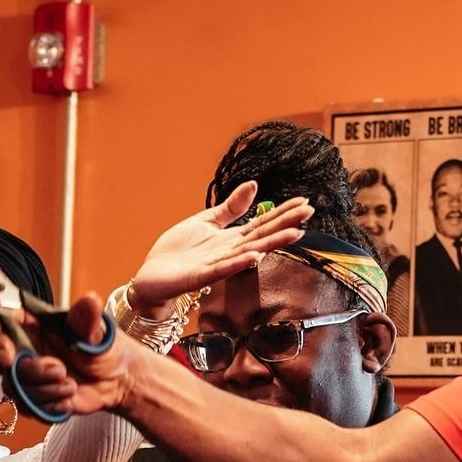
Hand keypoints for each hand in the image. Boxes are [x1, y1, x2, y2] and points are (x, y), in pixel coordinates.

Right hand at [0, 292, 145, 418]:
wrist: (118, 380)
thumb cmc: (104, 348)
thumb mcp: (97, 331)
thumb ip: (87, 318)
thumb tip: (90, 300)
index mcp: (32, 325)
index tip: (8, 356)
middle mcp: (24, 349)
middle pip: (1, 362)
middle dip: (31, 371)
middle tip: (60, 370)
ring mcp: (27, 375)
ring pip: (16, 388)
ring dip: (46, 390)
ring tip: (71, 385)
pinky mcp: (34, 398)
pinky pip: (28, 407)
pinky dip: (49, 405)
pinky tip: (67, 398)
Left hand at [126, 184, 313, 313]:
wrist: (152, 276)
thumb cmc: (178, 251)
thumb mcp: (205, 222)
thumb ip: (230, 208)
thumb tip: (253, 185)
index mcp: (231, 238)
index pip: (262, 223)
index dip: (282, 213)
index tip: (304, 202)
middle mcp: (229, 252)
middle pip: (262, 236)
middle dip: (285, 224)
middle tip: (309, 213)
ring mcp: (217, 265)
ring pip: (249, 252)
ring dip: (271, 243)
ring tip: (294, 233)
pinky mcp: (201, 277)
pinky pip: (223, 269)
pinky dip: (239, 262)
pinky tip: (255, 255)